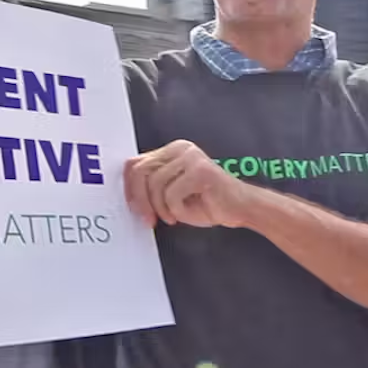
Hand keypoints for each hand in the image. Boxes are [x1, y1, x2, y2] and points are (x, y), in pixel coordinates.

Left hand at [123, 140, 252, 227]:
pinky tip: (188, 213)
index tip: (134, 208)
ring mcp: (191, 157)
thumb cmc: (207, 203)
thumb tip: (127, 195)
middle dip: (140, 200)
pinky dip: (177, 211)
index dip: (129, 188)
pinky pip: (172, 194)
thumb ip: (152, 187)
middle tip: (149, 219)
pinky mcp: (200, 170)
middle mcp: (180, 148)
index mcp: (171, 151)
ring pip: (155, 185)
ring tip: (174, 216)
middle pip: (141, 171)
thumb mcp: (172, 193)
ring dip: (162, 208)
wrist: (241, 208)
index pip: (135, 163)